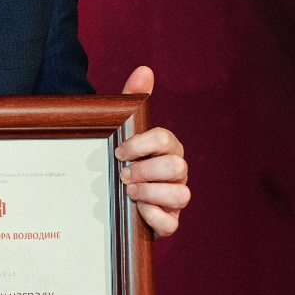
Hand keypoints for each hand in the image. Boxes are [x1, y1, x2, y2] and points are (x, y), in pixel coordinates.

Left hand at [115, 66, 190, 237]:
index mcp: (168, 149)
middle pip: (177, 168)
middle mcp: (176, 173)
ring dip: (150, 193)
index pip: (165, 139)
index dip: (141, 145)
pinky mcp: (168, 222)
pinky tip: (136, 211)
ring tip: (129, 191)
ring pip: (181, 195)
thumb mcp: (124, 131)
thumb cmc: (124, 160)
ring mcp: (175, 199)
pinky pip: (171, 224)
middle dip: (146, 170)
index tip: (118, 151)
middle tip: (123, 174)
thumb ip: (133, 101)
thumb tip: (144, 70)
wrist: (112, 197)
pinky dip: (153, 217)